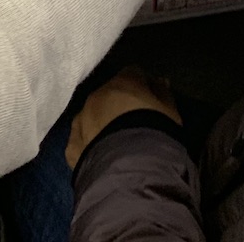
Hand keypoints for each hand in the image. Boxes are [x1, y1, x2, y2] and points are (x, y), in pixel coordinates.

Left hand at [66, 68, 181, 168]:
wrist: (132, 169)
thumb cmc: (157, 134)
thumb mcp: (170, 113)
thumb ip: (163, 93)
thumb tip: (159, 82)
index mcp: (122, 83)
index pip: (133, 73)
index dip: (143, 85)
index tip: (152, 100)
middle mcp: (97, 97)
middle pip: (109, 94)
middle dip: (120, 105)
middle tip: (135, 125)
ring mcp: (81, 121)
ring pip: (90, 117)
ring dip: (102, 124)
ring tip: (117, 145)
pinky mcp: (72, 147)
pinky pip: (80, 143)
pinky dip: (89, 147)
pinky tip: (101, 159)